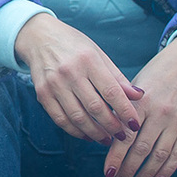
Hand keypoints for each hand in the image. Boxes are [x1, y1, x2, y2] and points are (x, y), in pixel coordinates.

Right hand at [15, 13, 141, 143]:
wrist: (39, 37)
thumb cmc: (73, 45)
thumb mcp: (98, 54)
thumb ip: (117, 76)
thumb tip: (138, 96)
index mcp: (88, 60)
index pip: (111, 92)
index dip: (125, 111)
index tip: (134, 124)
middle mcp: (70, 72)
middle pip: (95, 108)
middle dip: (112, 126)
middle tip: (123, 136)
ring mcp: (54, 84)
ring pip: (77, 117)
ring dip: (95, 133)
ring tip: (106, 139)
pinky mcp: (42, 93)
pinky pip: (60, 119)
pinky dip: (75, 131)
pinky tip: (86, 135)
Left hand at [103, 33, 176, 176]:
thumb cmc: (155, 74)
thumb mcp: (135, 87)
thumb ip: (122, 109)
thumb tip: (106, 134)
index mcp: (140, 103)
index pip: (124, 136)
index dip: (115, 157)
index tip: (107, 172)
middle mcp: (159, 113)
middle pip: (141, 149)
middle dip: (128, 170)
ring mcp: (176, 121)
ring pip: (159, 154)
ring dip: (146, 174)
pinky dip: (168, 169)